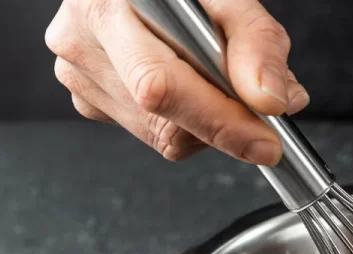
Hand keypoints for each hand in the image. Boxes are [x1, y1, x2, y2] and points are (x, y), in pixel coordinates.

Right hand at [45, 0, 307, 165]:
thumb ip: (255, 41)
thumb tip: (271, 100)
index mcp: (104, 6)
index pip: (159, 86)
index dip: (219, 121)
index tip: (265, 142)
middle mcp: (82, 44)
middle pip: (163, 122)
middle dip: (223, 123)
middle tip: (261, 118)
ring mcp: (81, 77)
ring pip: (164, 136)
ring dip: (207, 120)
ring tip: (211, 73)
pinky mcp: (90, 101)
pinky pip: (152, 133)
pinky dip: (185, 119)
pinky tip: (186, 81)